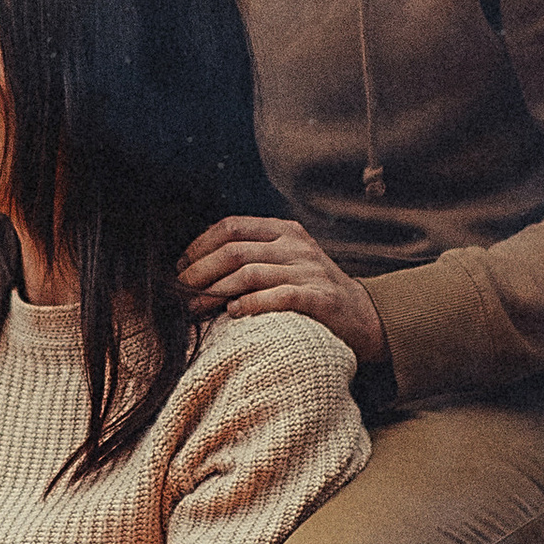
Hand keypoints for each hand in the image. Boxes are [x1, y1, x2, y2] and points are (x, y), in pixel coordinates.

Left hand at [178, 213, 387, 366]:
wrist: (363, 316)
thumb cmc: (312, 290)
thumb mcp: (285, 261)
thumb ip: (251, 256)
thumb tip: (197, 267)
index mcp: (284, 231)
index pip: (232, 227)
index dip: (200, 245)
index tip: (180, 266)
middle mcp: (296, 246)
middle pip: (234, 251)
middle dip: (200, 271)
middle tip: (179, 290)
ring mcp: (309, 271)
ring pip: (250, 273)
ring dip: (215, 291)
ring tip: (195, 307)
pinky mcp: (319, 298)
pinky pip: (277, 296)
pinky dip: (250, 304)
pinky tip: (232, 313)